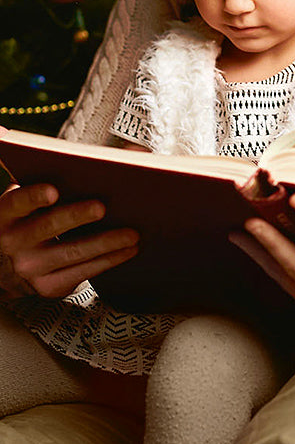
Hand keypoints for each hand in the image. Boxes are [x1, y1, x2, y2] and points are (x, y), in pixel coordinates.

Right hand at [0, 183, 137, 297]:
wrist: (8, 269)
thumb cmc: (33, 220)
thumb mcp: (29, 202)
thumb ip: (50, 177)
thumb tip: (104, 157)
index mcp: (6, 215)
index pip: (17, 203)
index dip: (34, 196)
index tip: (54, 191)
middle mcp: (12, 243)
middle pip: (48, 226)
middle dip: (76, 215)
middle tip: (102, 207)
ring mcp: (29, 268)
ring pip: (73, 252)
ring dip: (106, 242)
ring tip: (132, 233)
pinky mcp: (48, 286)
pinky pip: (83, 271)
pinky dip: (110, 259)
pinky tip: (129, 249)